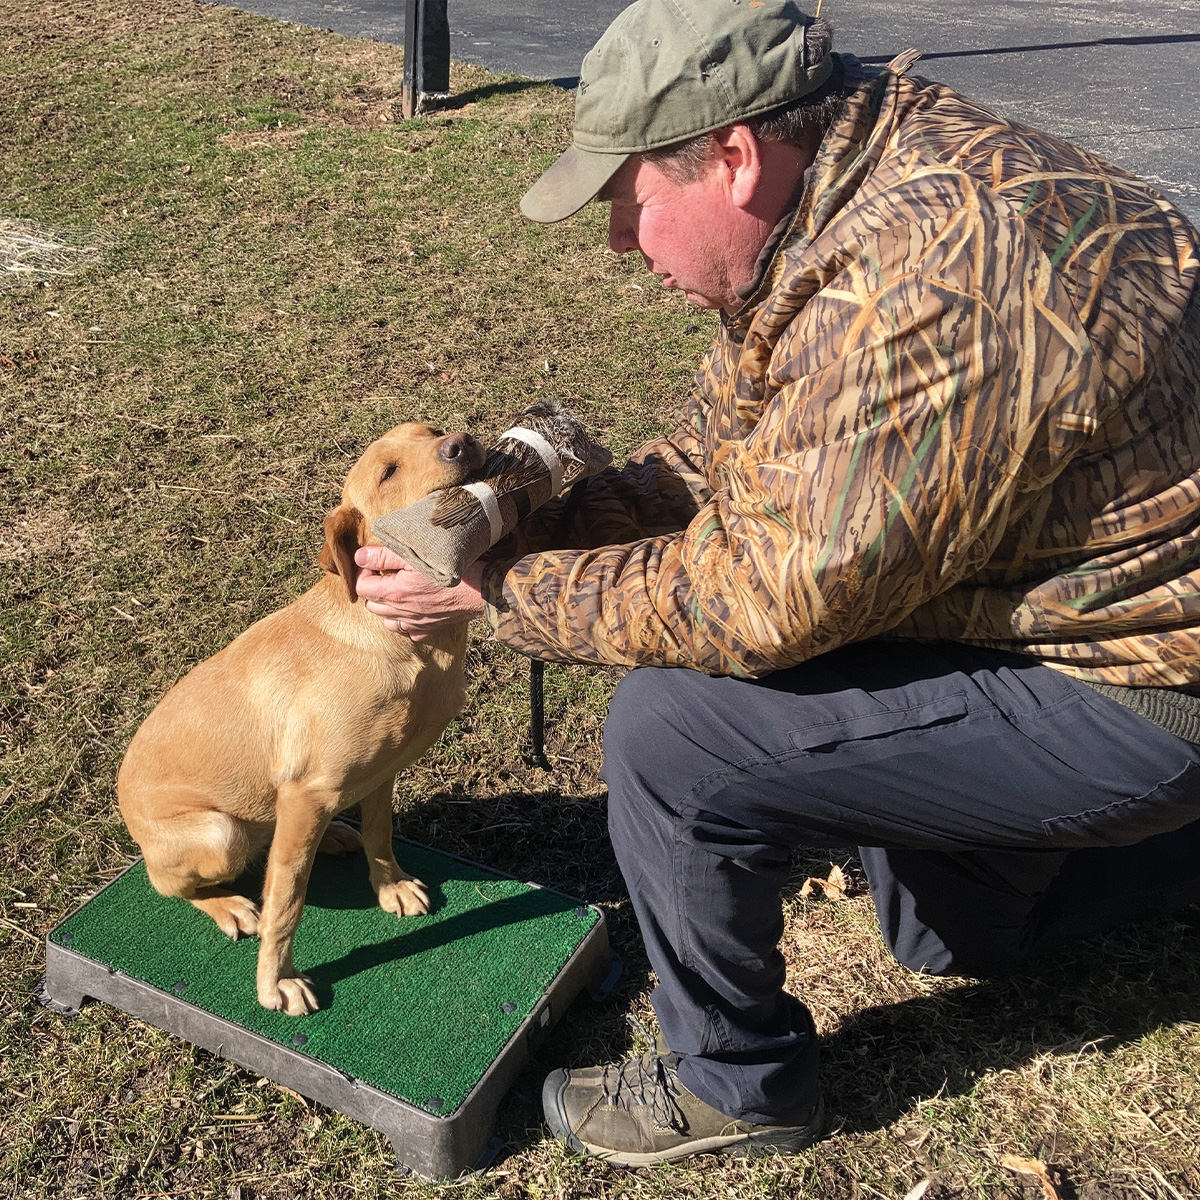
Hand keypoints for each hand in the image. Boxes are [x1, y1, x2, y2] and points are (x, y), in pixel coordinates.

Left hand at [353, 545, 485, 639]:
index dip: (364, 573)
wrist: (480, 588)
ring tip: (398, 592)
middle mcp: (401, 612)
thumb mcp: (415, 555)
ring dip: (387, 608)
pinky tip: (414, 609)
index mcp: (394, 593)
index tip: (374, 563)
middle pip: (372, 605)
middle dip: (374, 589)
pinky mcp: (430, 628)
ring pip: (388, 621)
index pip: (362, 587)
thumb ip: (383, 556)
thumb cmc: (450, 568)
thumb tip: (359, 557)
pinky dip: (406, 623)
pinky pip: (410, 631)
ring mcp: (415, 623)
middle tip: (386, 574)